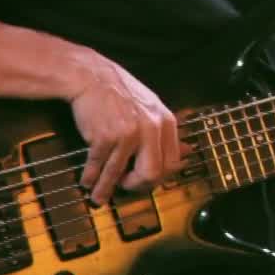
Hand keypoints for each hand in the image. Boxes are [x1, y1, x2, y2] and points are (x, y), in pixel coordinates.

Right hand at [65, 52, 183, 203]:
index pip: (172, 162)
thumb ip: (166, 132)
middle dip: (137, 187)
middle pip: (152, 173)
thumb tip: (188, 154)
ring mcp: (128, 134)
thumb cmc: (122, 94)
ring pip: (119, 174)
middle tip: (126, 188)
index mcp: (166, 123)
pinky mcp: (105, 137)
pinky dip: (90, 177)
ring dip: (105, 189)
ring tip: (98, 197)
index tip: (146, 181)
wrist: (92, 76)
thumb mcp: (153, 108)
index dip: (158, 177)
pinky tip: (86, 181)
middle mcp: (151, 129)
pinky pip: (98, 166)